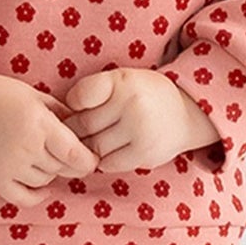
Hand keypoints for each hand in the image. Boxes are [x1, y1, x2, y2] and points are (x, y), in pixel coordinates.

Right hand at [0, 73, 100, 207]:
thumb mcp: (34, 95)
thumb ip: (61, 114)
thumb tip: (83, 133)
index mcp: (38, 124)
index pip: (74, 155)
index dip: (87, 161)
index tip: (90, 158)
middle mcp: (25, 148)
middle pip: (61, 168)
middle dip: (69, 163)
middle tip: (66, 153)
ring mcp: (9, 167)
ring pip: (45, 181)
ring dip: (50, 172)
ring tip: (43, 156)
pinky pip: (24, 198)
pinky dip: (37, 195)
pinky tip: (41, 185)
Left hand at [58, 68, 221, 169]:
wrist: (187, 113)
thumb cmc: (143, 96)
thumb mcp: (122, 81)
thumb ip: (93, 93)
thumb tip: (58, 121)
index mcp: (123, 81)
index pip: (79, 97)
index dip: (71, 106)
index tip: (77, 108)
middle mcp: (132, 105)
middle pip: (83, 126)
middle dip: (75, 131)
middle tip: (77, 132)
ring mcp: (139, 132)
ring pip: (94, 147)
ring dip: (88, 148)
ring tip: (93, 141)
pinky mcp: (144, 154)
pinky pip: (108, 164)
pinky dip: (104, 160)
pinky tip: (109, 151)